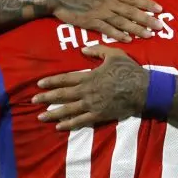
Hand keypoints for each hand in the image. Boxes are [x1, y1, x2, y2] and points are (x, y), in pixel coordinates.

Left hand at [34, 45, 148, 129]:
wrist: (144, 90)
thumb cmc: (130, 71)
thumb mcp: (115, 55)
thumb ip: (98, 50)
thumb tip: (82, 50)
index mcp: (90, 76)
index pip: (65, 79)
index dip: (51, 81)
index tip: (39, 84)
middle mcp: (87, 91)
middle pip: (63, 95)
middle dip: (47, 98)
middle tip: (33, 101)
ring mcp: (93, 104)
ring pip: (69, 109)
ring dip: (53, 113)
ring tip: (41, 116)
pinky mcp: (100, 115)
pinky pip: (81, 121)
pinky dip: (69, 124)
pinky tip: (59, 127)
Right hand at [51, 0, 164, 41]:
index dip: (147, 4)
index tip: (160, 9)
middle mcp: (108, 3)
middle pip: (132, 12)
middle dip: (147, 19)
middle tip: (160, 26)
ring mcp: (100, 13)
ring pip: (122, 22)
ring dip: (137, 29)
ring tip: (149, 35)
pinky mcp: (90, 22)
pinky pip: (107, 29)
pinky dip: (118, 34)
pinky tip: (128, 40)